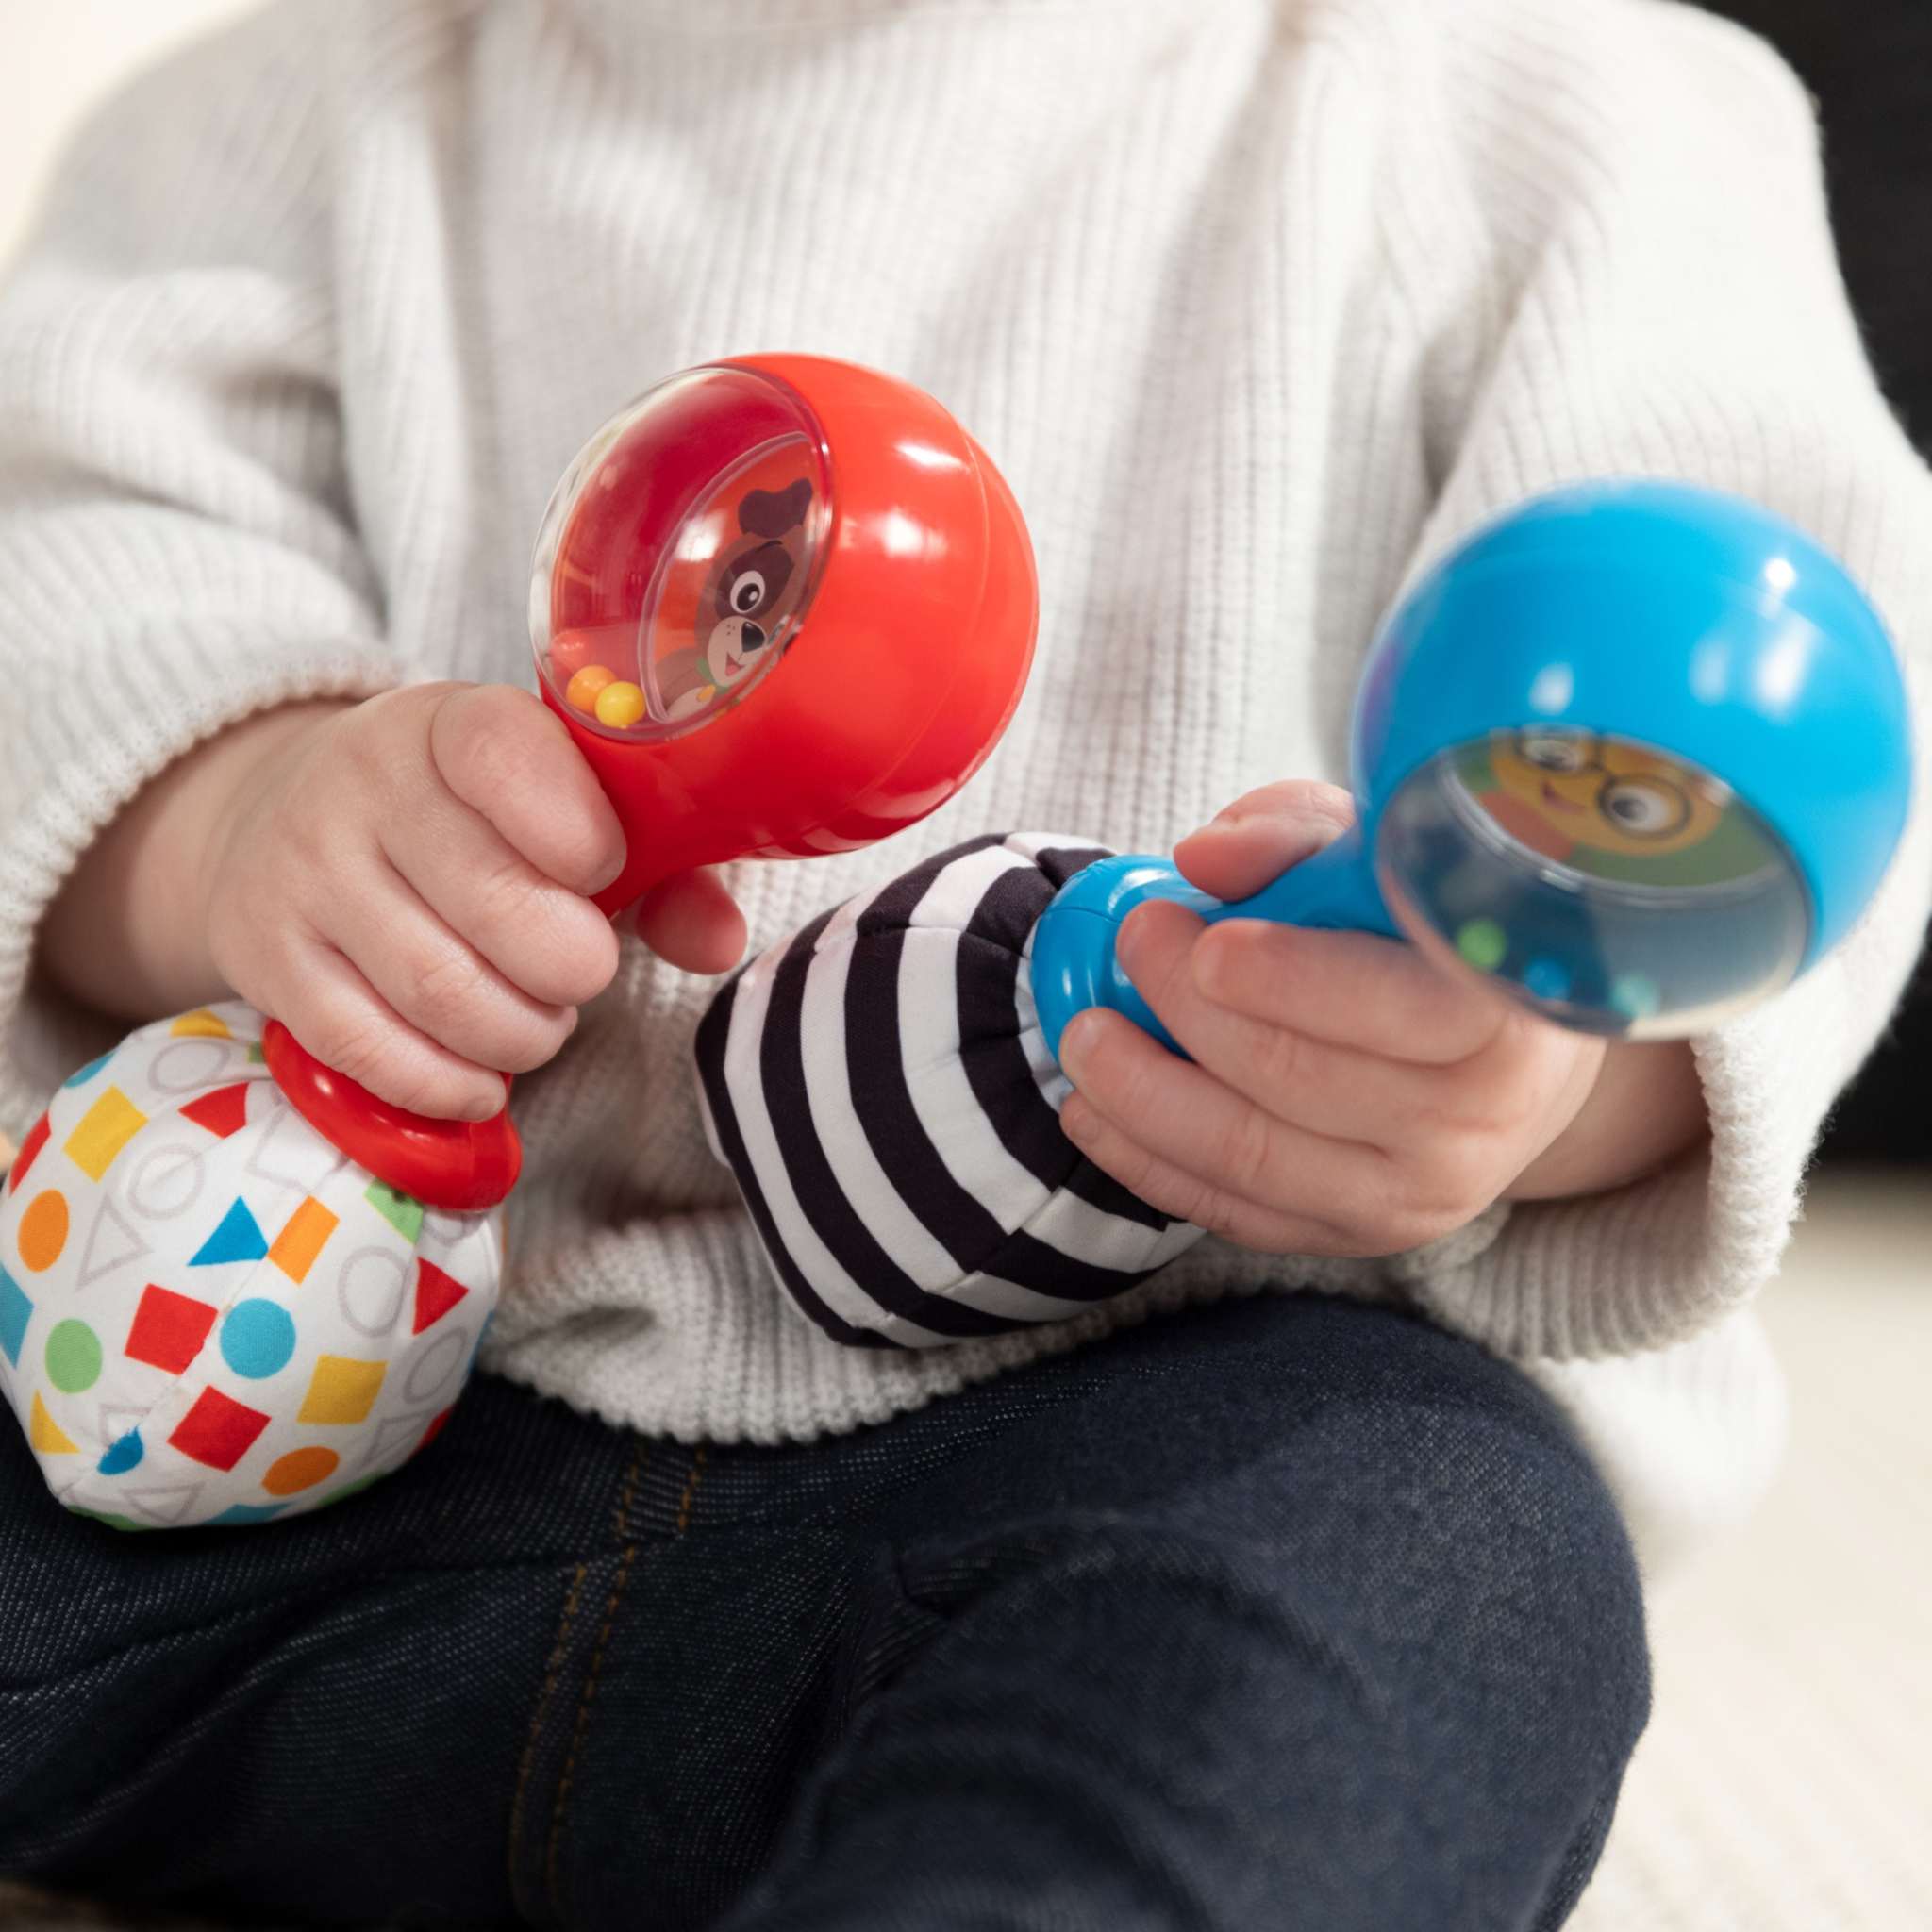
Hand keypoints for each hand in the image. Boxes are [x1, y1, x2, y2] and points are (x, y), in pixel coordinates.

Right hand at [35, 680, 726, 1124]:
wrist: (277, 819)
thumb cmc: (468, 817)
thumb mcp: (558, 800)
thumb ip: (662, 860)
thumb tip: (719, 942)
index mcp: (448, 724)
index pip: (506, 757)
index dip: (578, 832)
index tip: (604, 866)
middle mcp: (361, 786)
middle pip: (495, 904)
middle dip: (571, 965)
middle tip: (583, 970)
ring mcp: (303, 874)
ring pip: (441, 992)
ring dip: (522, 1033)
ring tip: (539, 1018)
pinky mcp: (267, 962)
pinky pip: (372, 1052)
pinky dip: (451, 1082)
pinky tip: (483, 1074)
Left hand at [1054, 781, 1689, 1257]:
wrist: (1510, 1061)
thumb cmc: (1428, 935)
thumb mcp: (1380, 858)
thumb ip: (1294, 834)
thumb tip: (1204, 856)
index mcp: (1503, 1011)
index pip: (1392, 1003)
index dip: (1284, 975)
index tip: (1198, 934)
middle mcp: (1475, 1120)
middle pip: (1298, 1077)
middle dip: (1188, 1010)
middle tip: (1131, 943)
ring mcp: (1416, 1194)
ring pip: (1250, 1155)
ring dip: (1142, 1096)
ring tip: (1083, 1037)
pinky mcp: (1360, 1237)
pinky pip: (1233, 1210)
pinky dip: (1145, 1160)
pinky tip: (1092, 1110)